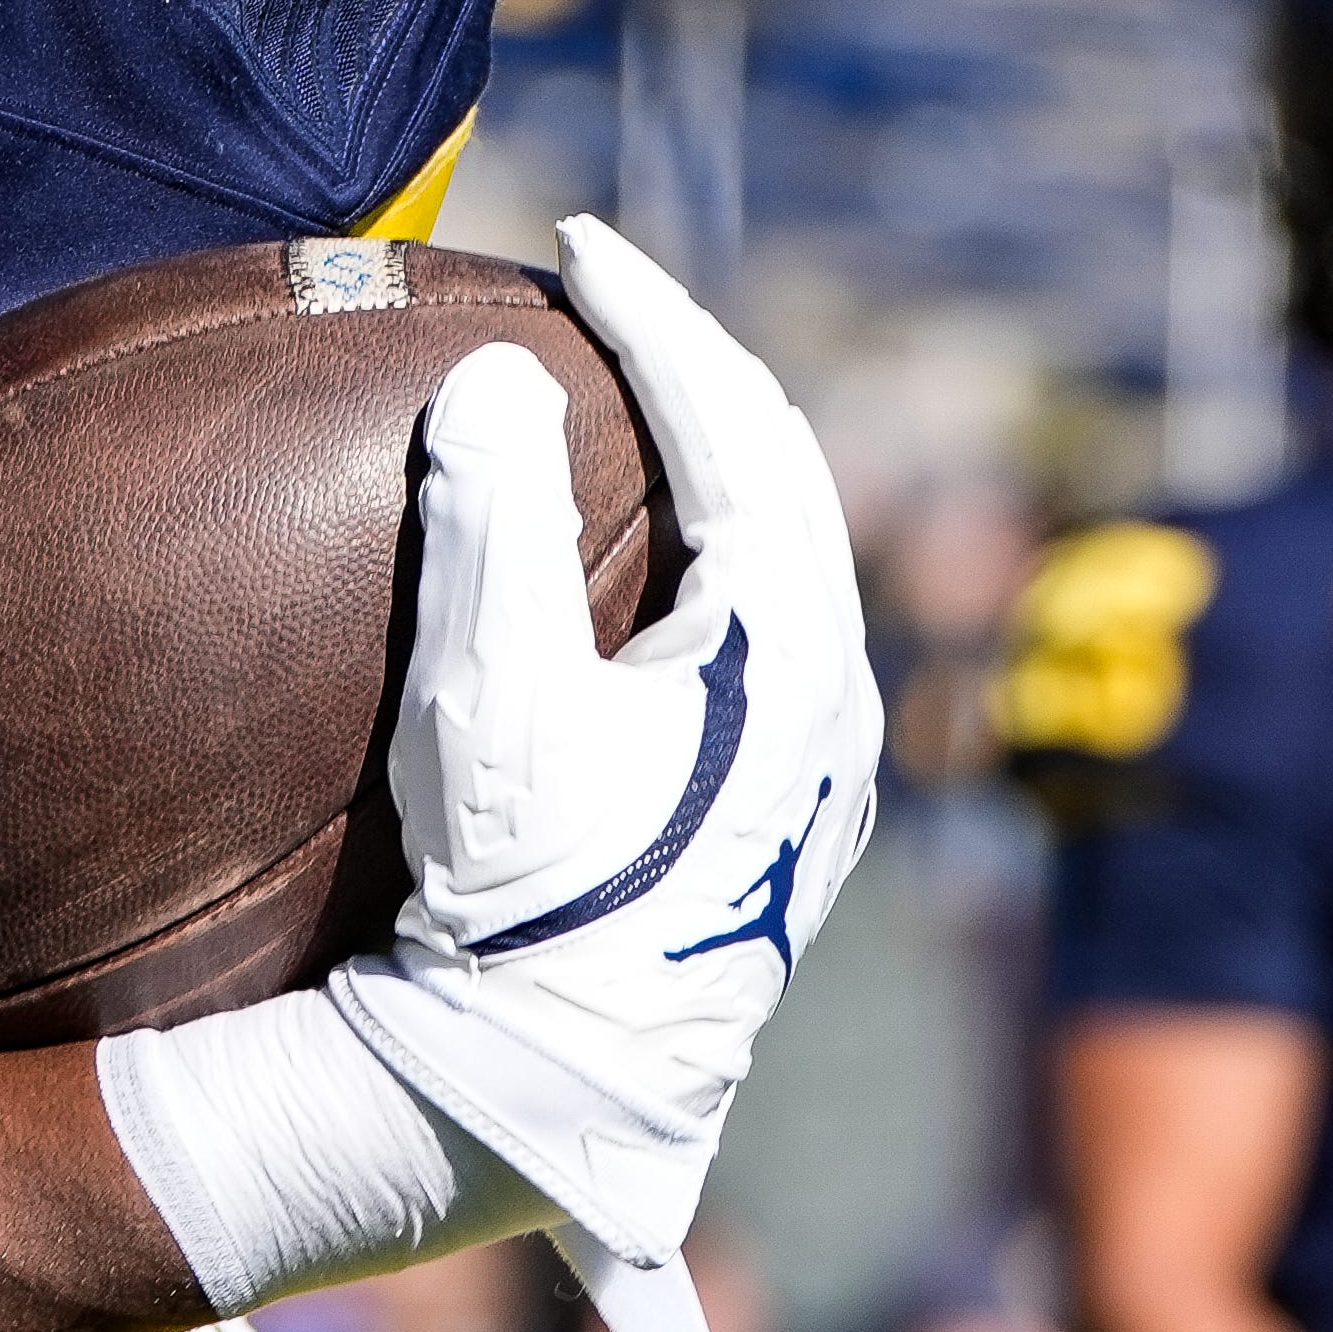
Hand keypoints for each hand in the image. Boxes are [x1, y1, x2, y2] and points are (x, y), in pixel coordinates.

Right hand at [329, 215, 880, 1331]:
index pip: (734, 425)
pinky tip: (664, 547)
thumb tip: (501, 374)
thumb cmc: (523, 899)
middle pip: (788, 470)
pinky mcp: (795, 812)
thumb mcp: (491, 700)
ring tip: (635, 390)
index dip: (652, 316)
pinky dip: (726, 539)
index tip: (574, 240)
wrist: (553, 1091)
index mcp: (792, 648)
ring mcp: (829, 761)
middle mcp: (840, 694)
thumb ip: (495, 521)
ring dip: (721, 453)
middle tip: (605, 291)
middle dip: (696, 366)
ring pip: (798, 548)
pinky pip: (784, 620)